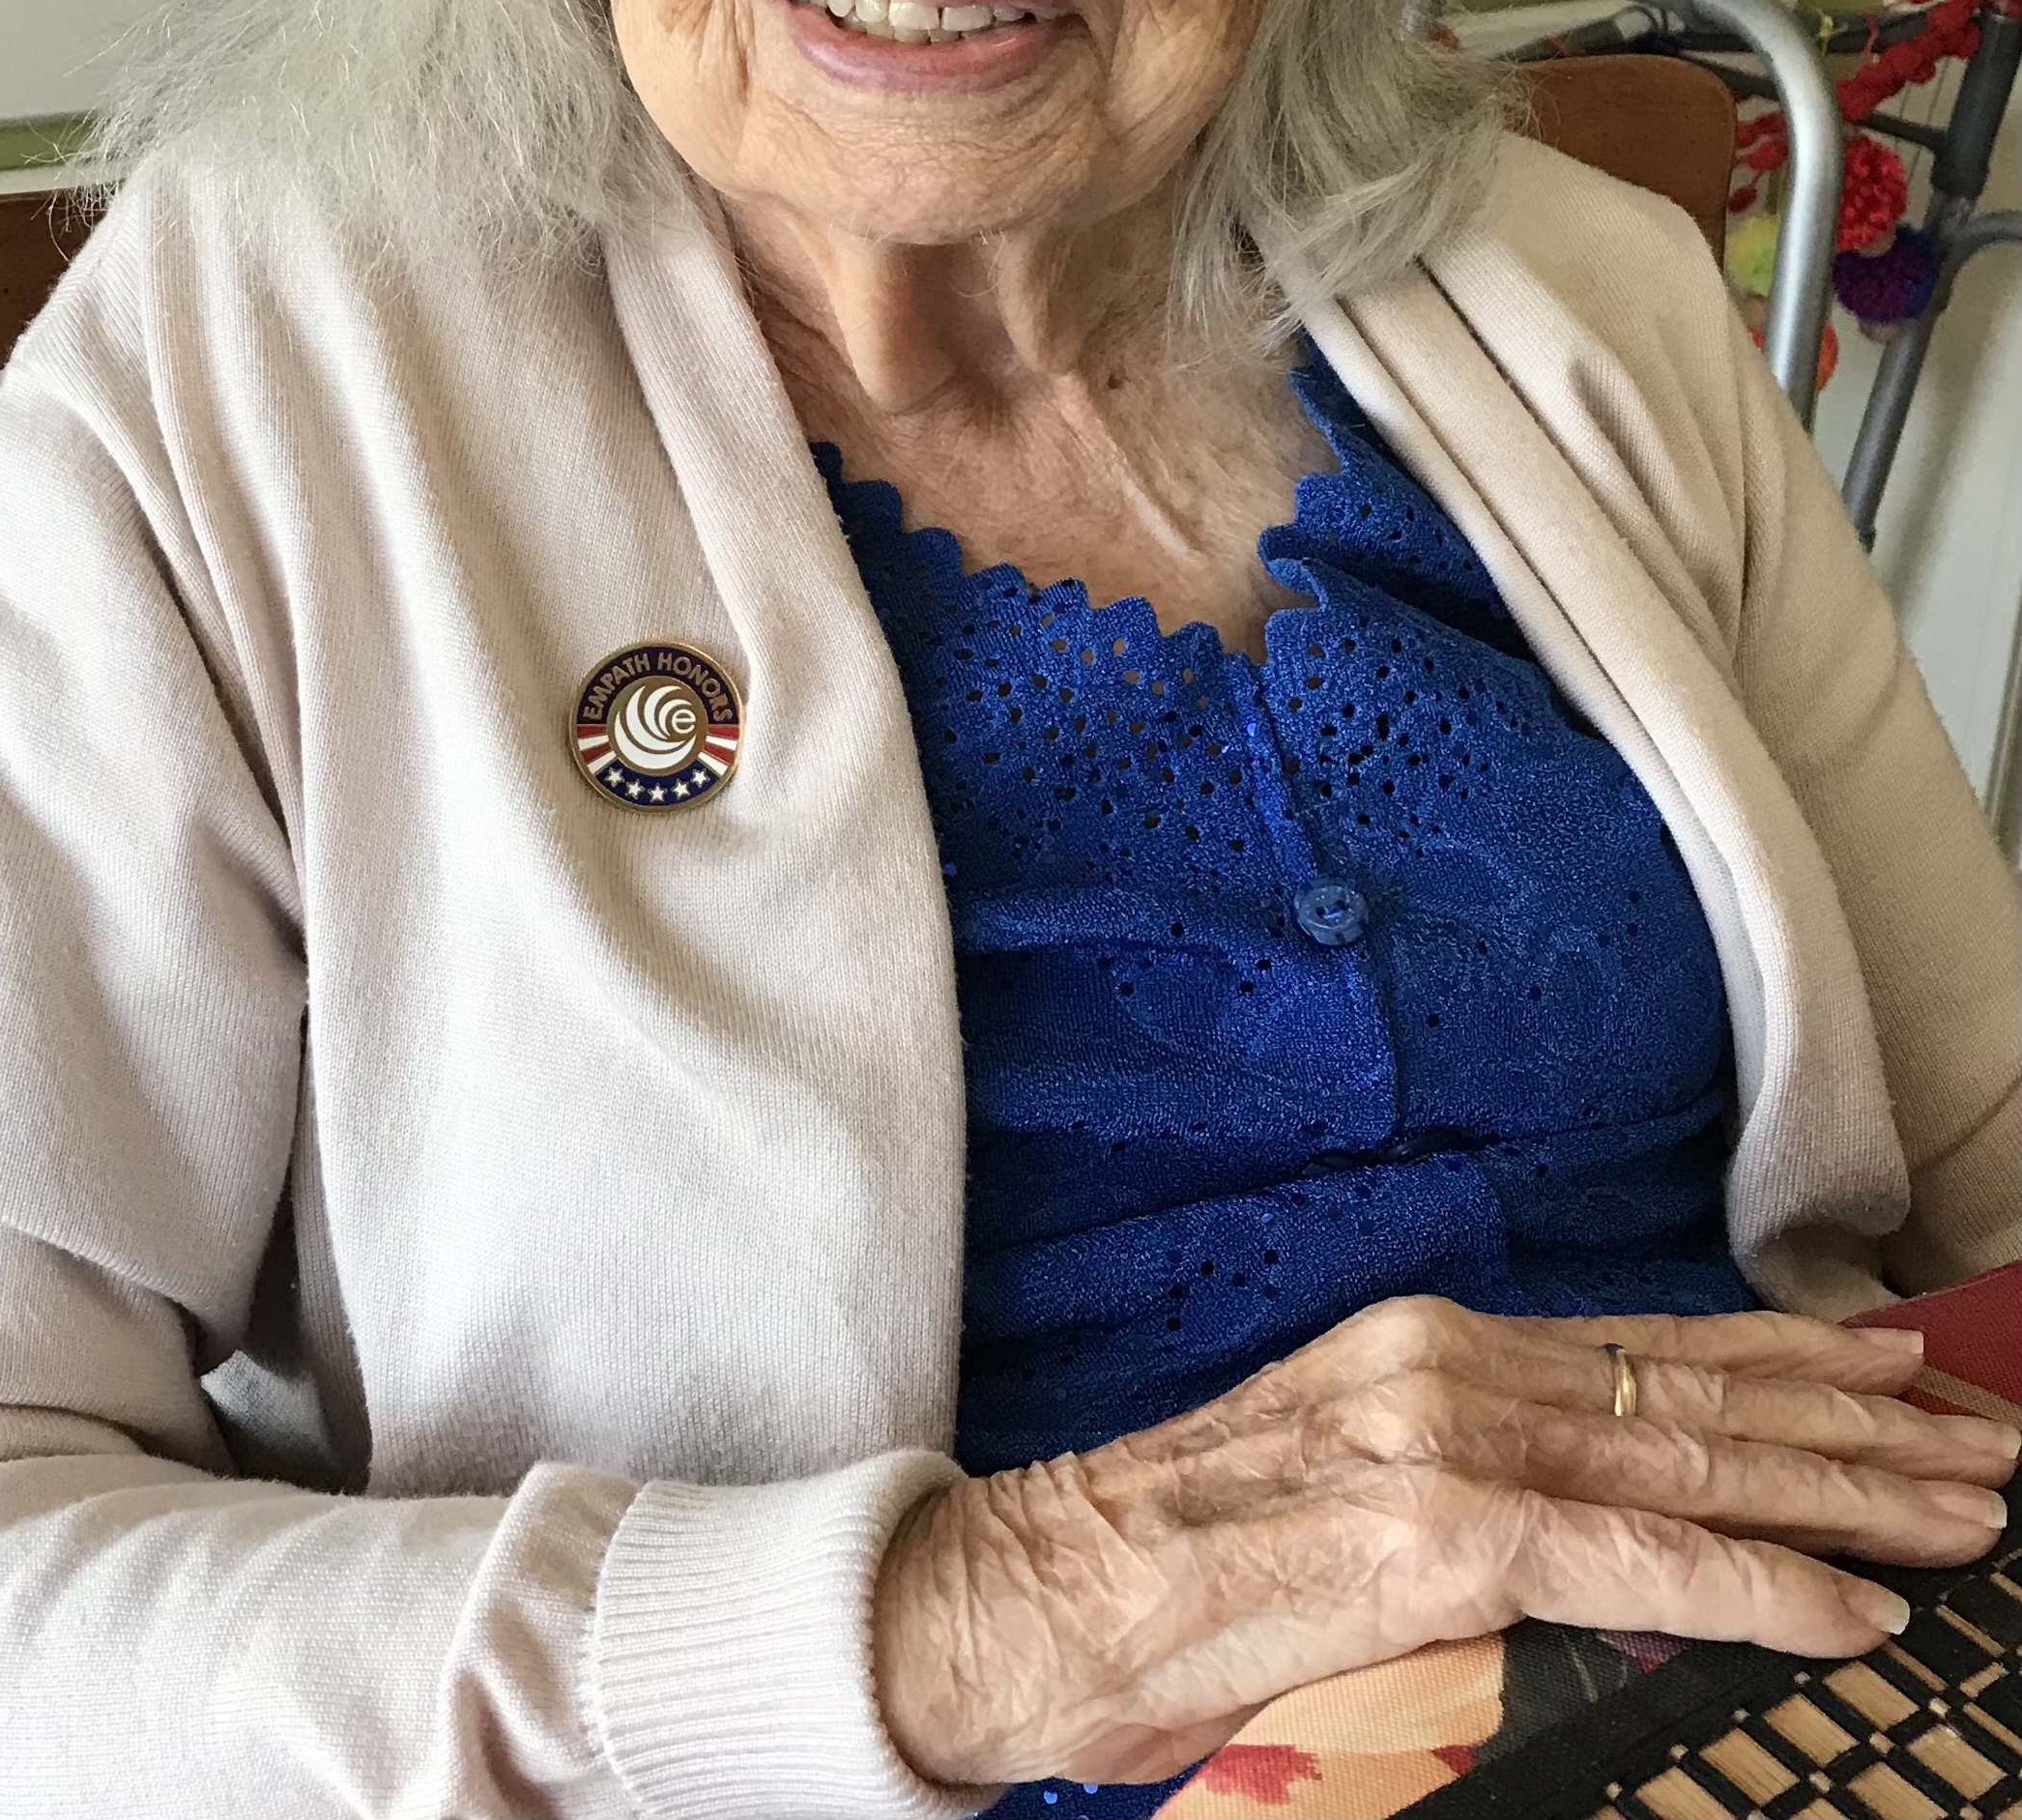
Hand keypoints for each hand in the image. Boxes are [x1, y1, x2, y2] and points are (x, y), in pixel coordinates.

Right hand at [872, 1296, 2018, 1789]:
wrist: (1028, 1600)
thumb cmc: (1170, 1572)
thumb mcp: (1336, 1495)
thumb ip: (1463, 1489)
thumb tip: (1585, 1529)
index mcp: (1425, 1352)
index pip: (1649, 1353)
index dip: (1789, 1368)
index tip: (1897, 1375)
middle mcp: (1446, 1366)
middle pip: (1698, 1394)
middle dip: (1861, 1426)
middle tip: (1986, 1438)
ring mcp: (1440, 1438)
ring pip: (1696, 1454)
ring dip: (1852, 1488)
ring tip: (1967, 1499)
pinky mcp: (1431, 1534)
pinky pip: (1636, 1554)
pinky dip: (1759, 1575)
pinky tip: (1854, 1603)